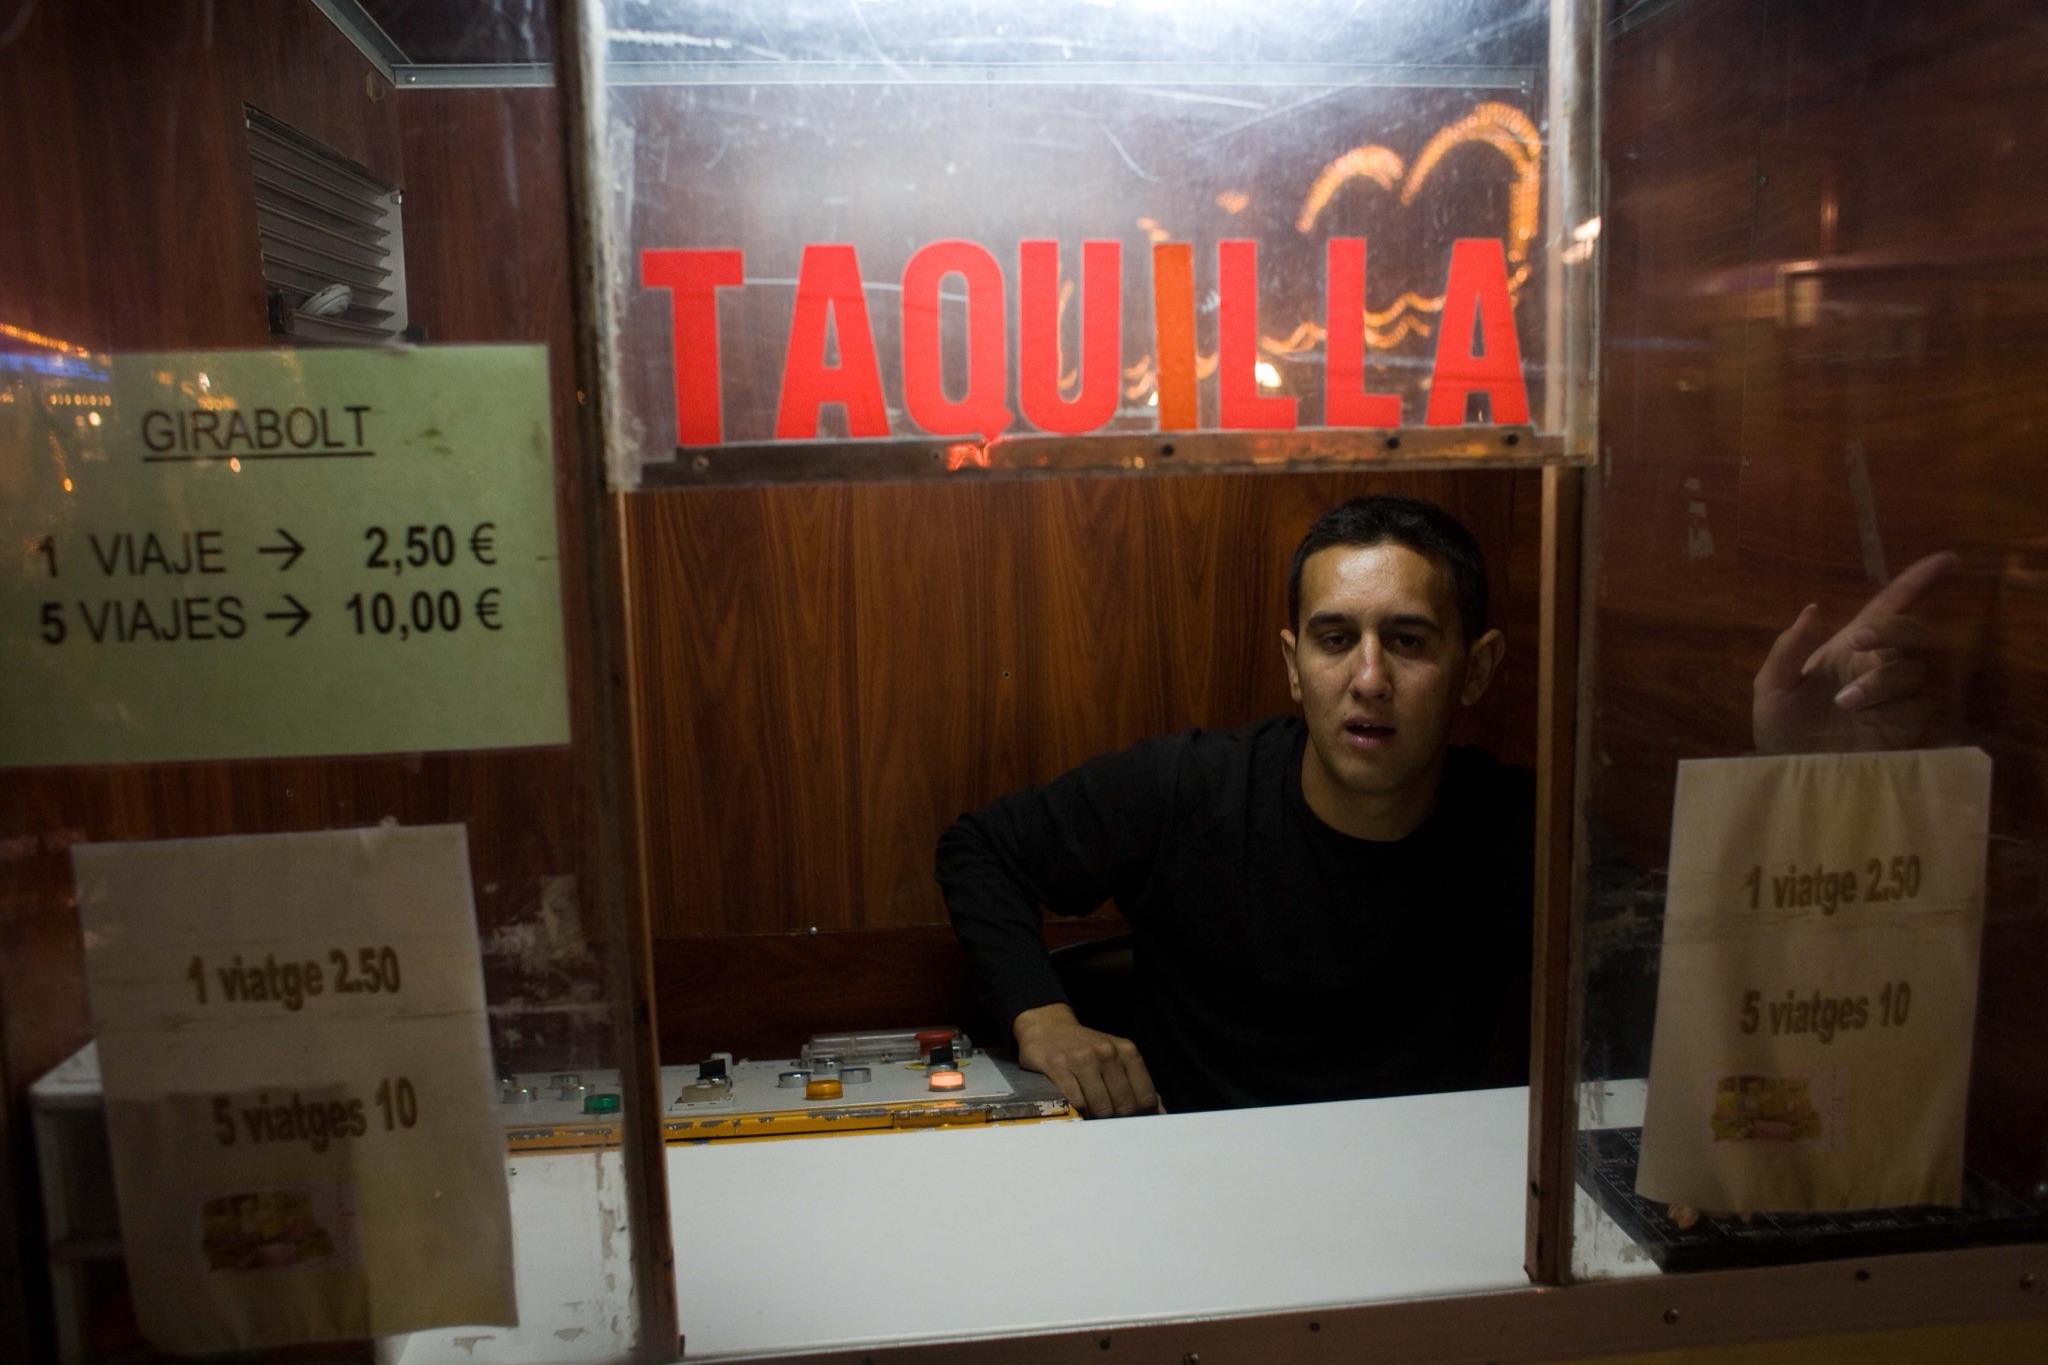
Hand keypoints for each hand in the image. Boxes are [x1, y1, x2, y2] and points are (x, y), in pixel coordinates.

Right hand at [1011, 1002, 1159, 1117]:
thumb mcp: (1117, 1057)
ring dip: (1097, 1121)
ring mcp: (1083, 1059)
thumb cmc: (1086, 1049)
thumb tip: (1159, 1112)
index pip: (1145, 1096)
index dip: (1141, 1117)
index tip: (1132, 1124)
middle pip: (1124, 1105)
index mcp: (1127, 1051)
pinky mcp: (1058, 1067)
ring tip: (1093, 1120)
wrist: (1048, 1027)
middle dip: (1119, 1122)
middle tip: (1110, 1127)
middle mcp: (1107, 1053)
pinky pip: (1076, 1103)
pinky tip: (1077, 1113)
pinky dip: (1079, 1114)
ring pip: (1101, 1107)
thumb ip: (1138, 1082)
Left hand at [1752, 551, 1957, 754]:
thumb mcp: (1772, 686)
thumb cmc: (1780, 729)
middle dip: (1894, 629)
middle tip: (1860, 640)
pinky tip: (1865, 721)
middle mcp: (1877, 666)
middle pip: (1913, 631)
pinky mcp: (1907, 727)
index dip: (1917, 582)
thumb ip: (1789, 648)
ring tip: (1844, 703)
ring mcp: (1895, 697)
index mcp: (1848, 649)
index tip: (1948, 559)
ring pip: (1913, 669)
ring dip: (1880, 680)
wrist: (1790, 773)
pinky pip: (1918, 706)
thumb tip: (1813, 609)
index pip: (1889, 607)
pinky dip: (1892, 709)